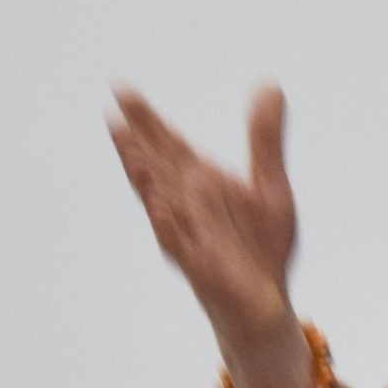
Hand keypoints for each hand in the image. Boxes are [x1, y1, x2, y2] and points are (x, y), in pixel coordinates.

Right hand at [111, 84, 311, 387]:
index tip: (123, 90)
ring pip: (160, 202)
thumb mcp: (270, 184)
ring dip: (144, 177)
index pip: (168, 144)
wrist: (265, 304)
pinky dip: (170, 226)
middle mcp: (186, 205)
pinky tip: (159, 207)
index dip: (147, 119)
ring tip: (128, 147)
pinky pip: (181, 244)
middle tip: (117, 107)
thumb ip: (265, 137)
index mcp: (200, 182)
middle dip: (137, 139)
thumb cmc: (259, 246)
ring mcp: (188, 234)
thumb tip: (269, 83)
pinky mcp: (201, 265)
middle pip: (157, 166)